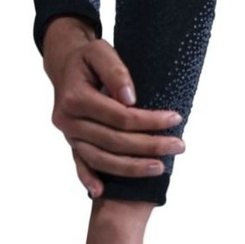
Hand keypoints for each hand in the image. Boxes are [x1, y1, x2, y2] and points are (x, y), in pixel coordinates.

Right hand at [42, 16, 185, 196]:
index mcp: (75, 97)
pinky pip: (80, 164)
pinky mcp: (71, 143)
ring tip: (160, 168)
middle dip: (150, 145)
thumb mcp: (100, 51)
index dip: (150, 120)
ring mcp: (69, 135)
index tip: (176, 118)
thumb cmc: (88, 58)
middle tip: (180, 145)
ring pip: (101, 158)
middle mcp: (67, 120)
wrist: (64, 66)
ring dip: (131, 167)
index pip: (121, 116)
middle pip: (114, 141)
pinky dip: (89, 178)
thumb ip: (115, 71)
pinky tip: (102, 192)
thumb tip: (130, 99)